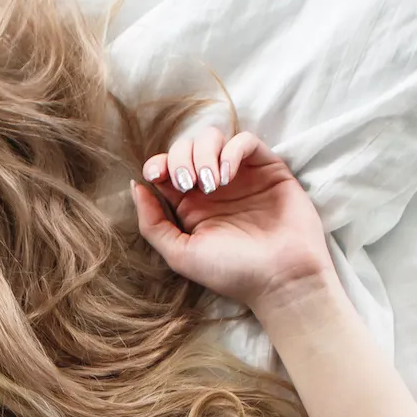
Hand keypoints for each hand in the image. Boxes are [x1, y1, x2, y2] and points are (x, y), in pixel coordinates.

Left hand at [130, 128, 334, 310]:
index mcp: (190, 205)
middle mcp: (213, 186)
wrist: (280, 278)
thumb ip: (153, 223)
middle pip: (185, 148)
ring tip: (211, 184)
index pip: (166, 168)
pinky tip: (227, 176)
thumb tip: (136, 186)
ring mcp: (241, 175)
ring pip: (213, 137)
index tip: (155, 175)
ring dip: (203, 154)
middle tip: (188, 185)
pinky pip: (245, 140)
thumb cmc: (232, 271)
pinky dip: (231, 151)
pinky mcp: (268, 168)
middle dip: (180, 159)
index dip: (157, 164)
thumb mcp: (180, 253)